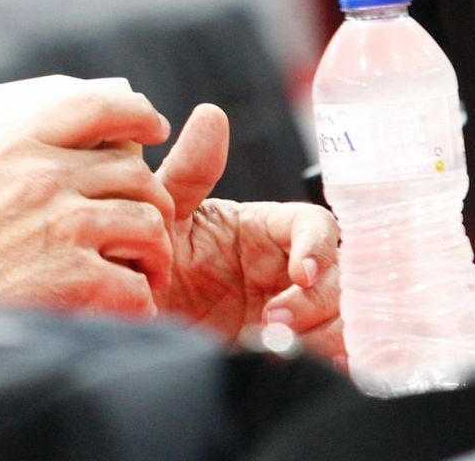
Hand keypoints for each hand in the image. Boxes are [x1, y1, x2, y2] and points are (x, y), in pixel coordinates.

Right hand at [0, 88, 175, 314]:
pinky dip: (137, 303)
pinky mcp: (78, 278)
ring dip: (153, 256)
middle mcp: (44, 180)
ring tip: (141, 272)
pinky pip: (139, 286)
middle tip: (147, 231)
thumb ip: (32, 151)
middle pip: (137, 175)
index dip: (137, 112)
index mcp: (22, 147)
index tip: (155, 127)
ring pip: (149, 227)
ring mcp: (64, 228)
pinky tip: (118, 306)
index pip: (96, 107)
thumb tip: (92, 137)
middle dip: (153, 205)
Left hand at [154, 104, 343, 363]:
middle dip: (318, 299)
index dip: (316, 246)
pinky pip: (335, 354)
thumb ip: (189, 170)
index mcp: (267, 230)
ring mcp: (296, 311)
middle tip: (276, 319)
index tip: (299, 272)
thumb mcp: (166, 215)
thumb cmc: (150, 258)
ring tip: (275, 343)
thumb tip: (212, 113)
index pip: (316, 226)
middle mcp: (288, 269)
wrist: (131, 319)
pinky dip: (326, 358)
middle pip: (339, 276)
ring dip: (321, 332)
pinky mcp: (292, 350)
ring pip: (342, 318)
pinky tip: (290, 360)